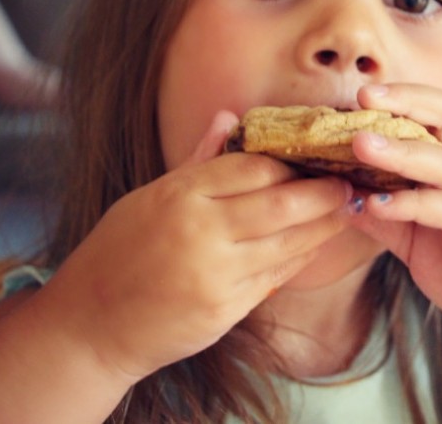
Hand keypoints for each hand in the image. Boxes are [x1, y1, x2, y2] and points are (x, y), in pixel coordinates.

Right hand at [31, 111, 351, 381]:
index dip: (292, 160)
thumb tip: (231, 116)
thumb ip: (199, 160)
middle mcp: (201, 231)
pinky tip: (320, 242)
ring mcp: (216, 273)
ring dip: (327, 225)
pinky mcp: (226, 309)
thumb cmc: (120, 250)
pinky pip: (278, 277)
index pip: (254, 166)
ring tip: (349, 208)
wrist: (90, 324)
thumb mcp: (150, 196)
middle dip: (326, 191)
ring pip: (290, 242)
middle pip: (283, 202)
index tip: (319, 153)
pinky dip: (303, 257)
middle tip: (351, 181)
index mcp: (180, 195)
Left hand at [346, 84, 441, 360]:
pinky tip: (377, 206)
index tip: (364, 94)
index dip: (407, 97)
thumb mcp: (420, 243)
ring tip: (360, 144)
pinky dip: (411, 204)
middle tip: (362, 96)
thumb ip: (387, 219)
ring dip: (401, 151)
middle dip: (406, 102)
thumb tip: (343, 198)